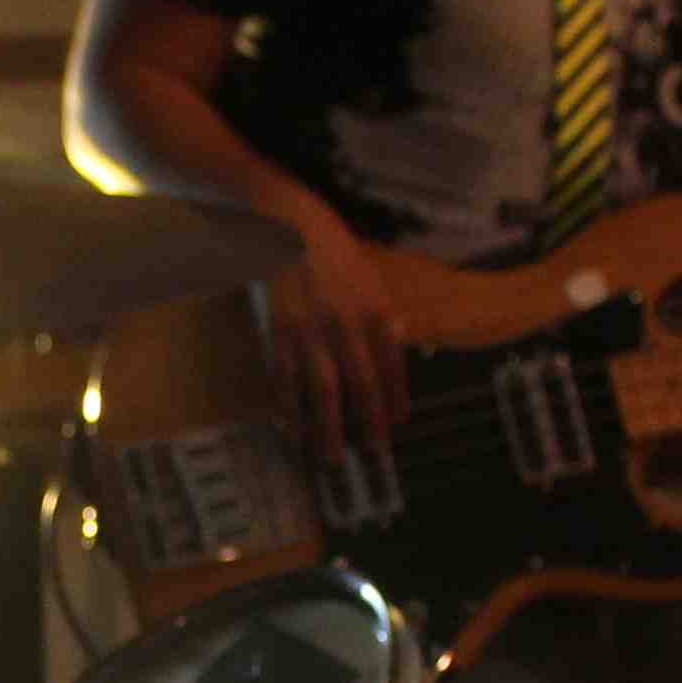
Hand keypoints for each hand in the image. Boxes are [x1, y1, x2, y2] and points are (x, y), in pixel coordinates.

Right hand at [260, 212, 408, 472]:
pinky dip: (289, 407)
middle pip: (363, 384)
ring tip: (331, 456)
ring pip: (324, 390)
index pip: (392, 364)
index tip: (398, 422)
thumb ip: (385, 312)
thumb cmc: (333, 250)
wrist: (290, 226)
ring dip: (329, 427)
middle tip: (373, 450)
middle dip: (369, 422)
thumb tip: (400, 340)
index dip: (396, 397)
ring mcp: (313, 332)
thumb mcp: (372, 275)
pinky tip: (292, 429)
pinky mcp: (281, 333)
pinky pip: (286, 379)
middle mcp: (348, 325)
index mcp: (376, 310)